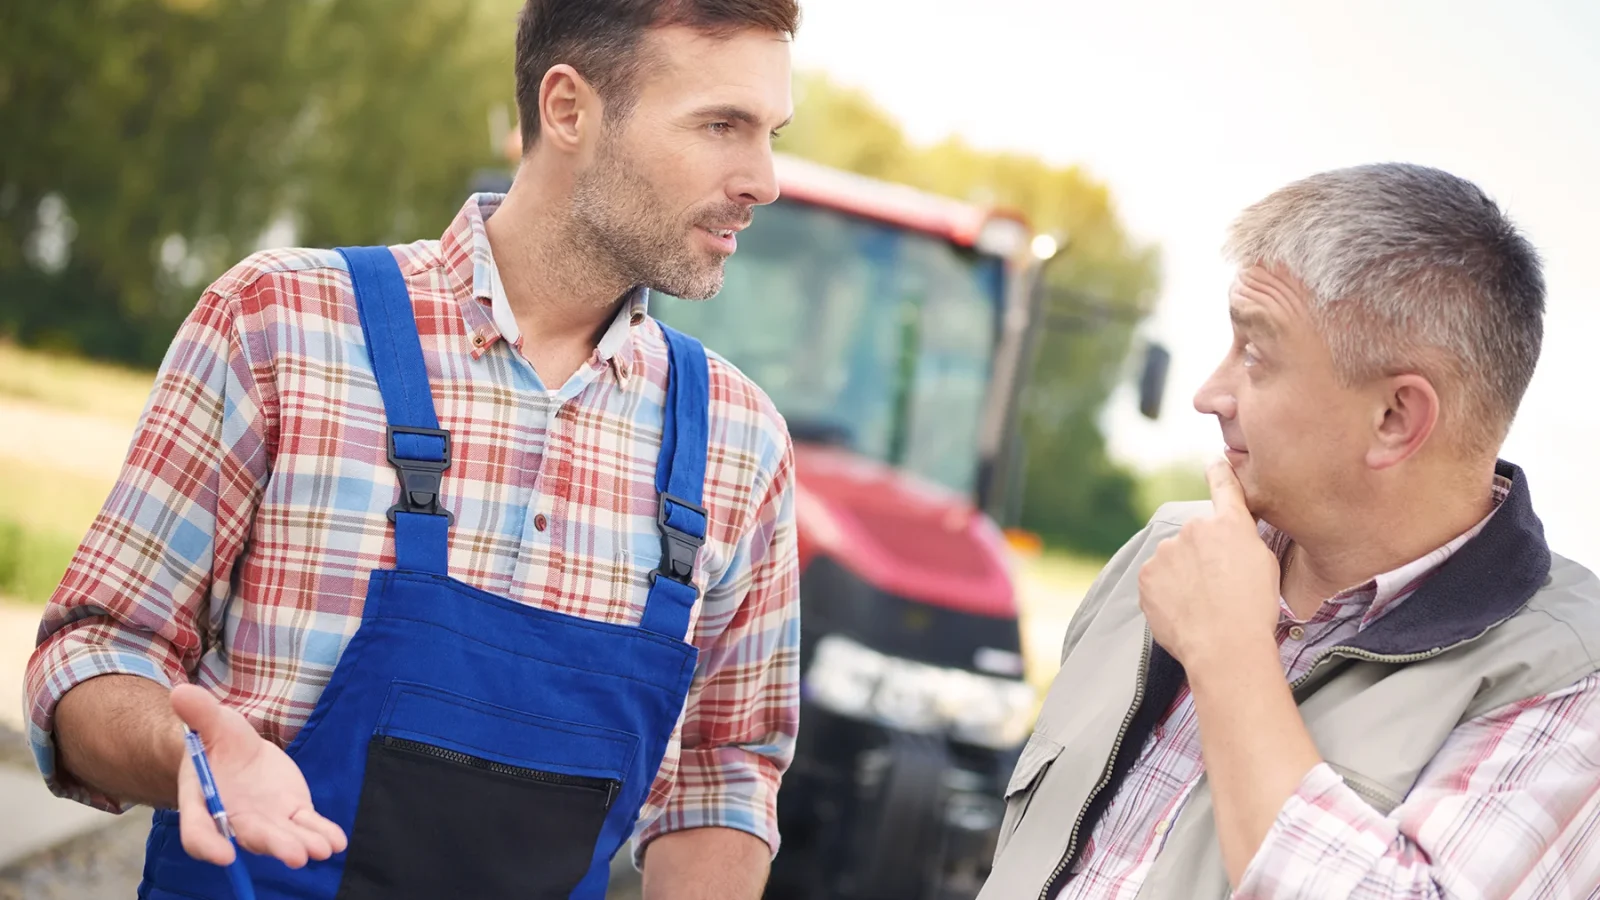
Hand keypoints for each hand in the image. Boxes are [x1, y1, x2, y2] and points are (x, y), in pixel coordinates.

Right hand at [170, 684, 348, 867]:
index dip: (208, 844)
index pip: (198, 830)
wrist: (236, 751)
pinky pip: (306, 825)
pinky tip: (336, 842)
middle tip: (296, 856)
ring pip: (284, 835)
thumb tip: (180, 692)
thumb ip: (199, 713)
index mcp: (203, 802)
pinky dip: (321, 833)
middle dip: (274, 845)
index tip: (223, 856)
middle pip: (251, 837)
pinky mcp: (291, 812)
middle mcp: (233, 819)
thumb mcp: (211, 723)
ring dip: (303, 844)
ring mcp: (265, 819)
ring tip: (322, 849)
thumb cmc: (217, 741)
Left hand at [1137, 460, 1279, 668]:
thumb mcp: (1265, 564)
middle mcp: (1194, 529)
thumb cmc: (1254, 610)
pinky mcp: (1146, 575)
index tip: (1212, 462)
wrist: (1225, 646)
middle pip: (1196, 537)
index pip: (1224, 487)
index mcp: (1230, 523)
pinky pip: (1156, 579)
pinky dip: (1165, 592)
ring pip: (1173, 559)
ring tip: (1200, 604)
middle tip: (1216, 588)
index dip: (1219, 472)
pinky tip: (1183, 610)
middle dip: (1202, 556)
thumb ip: (1243, 540)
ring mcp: (1166, 551)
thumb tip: (1230, 535)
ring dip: (1182, 574)